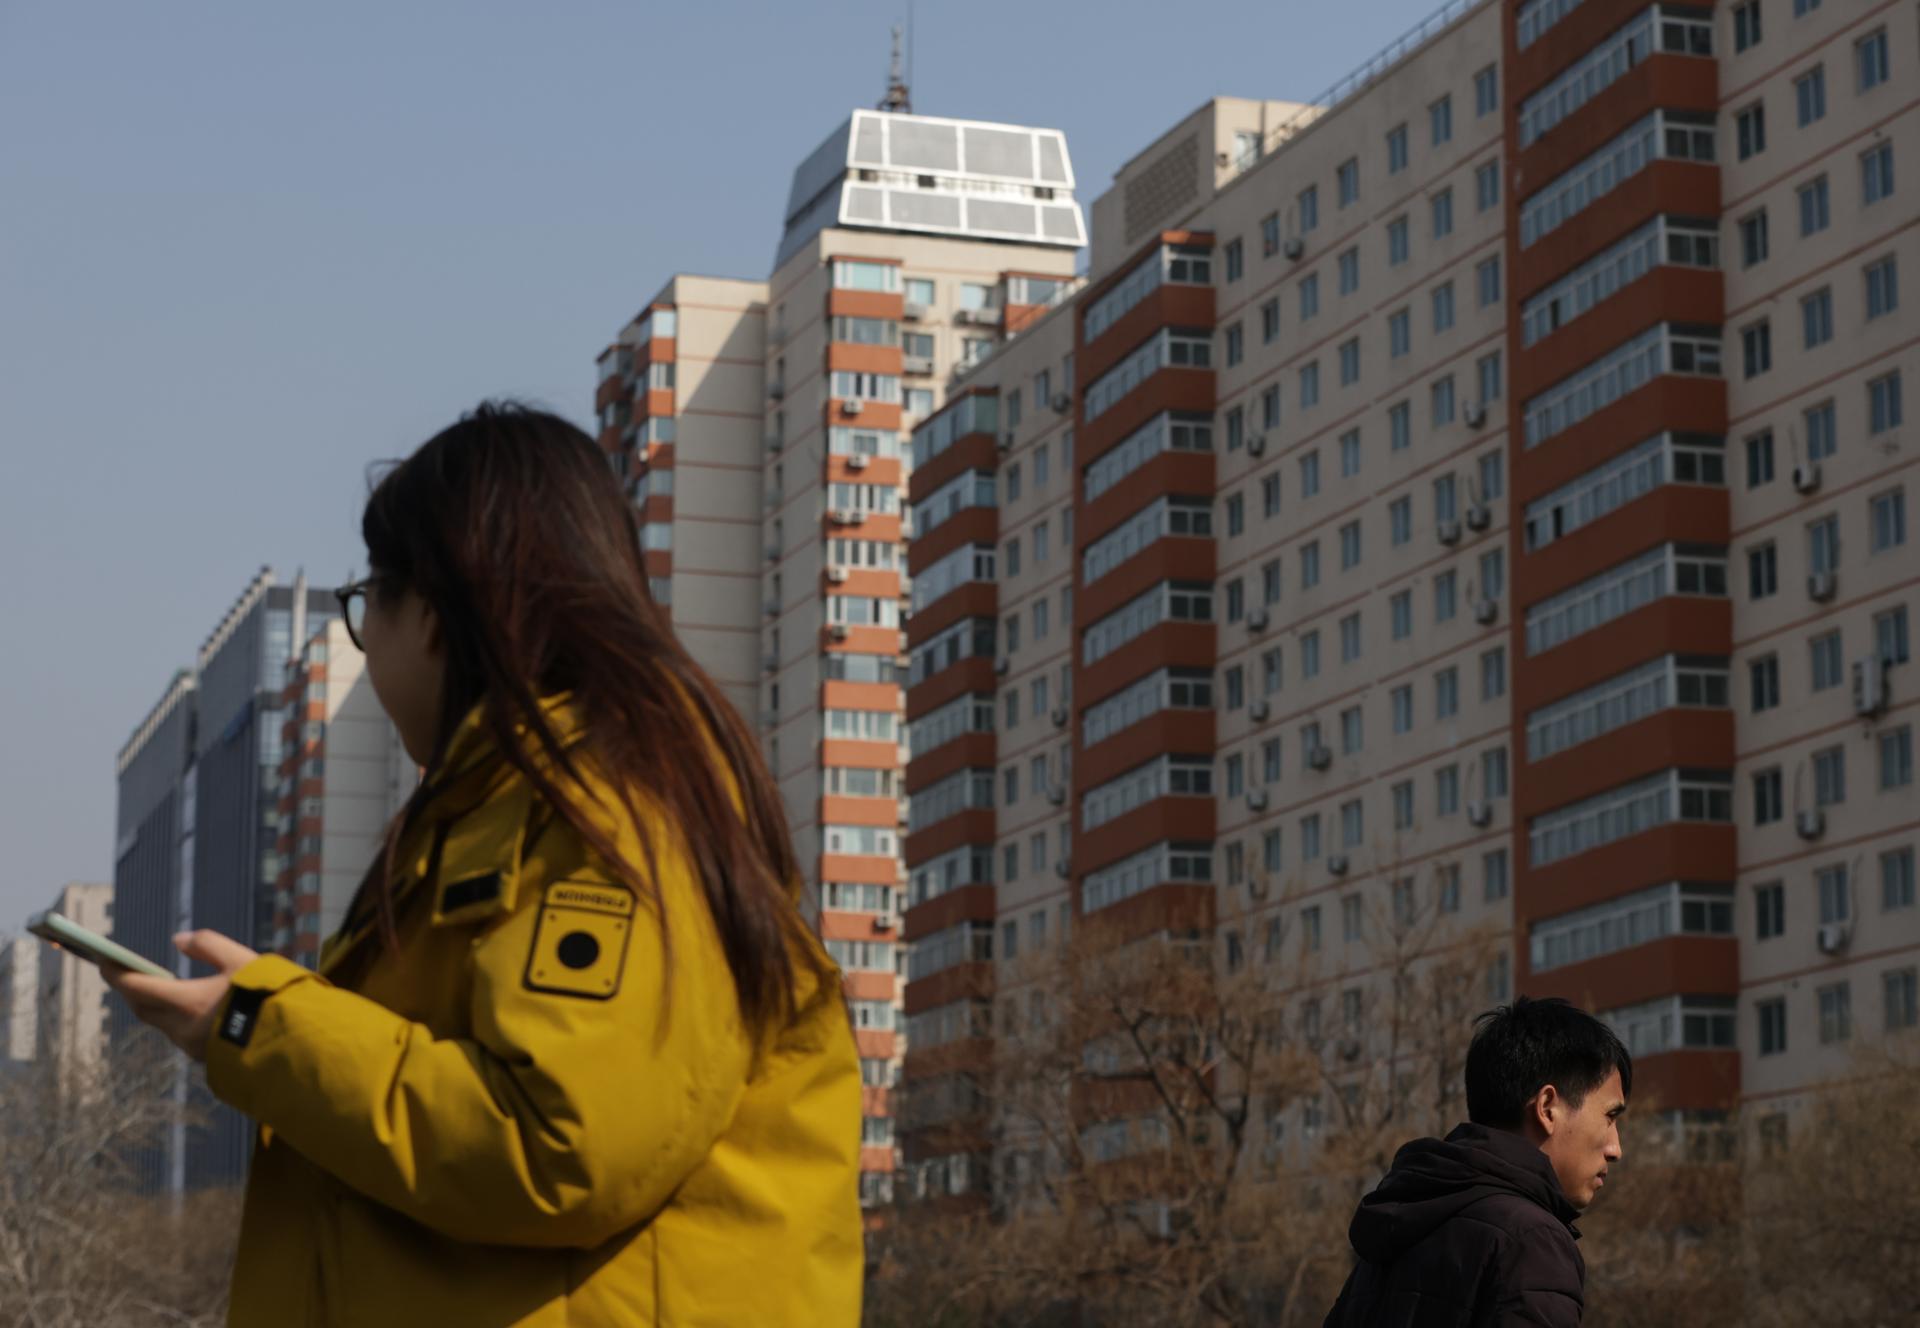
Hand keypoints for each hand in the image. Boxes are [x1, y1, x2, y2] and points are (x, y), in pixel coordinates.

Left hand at [103, 930, 259, 1062]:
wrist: (292, 1043)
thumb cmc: (267, 996)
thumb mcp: (242, 960)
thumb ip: (209, 945)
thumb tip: (178, 940)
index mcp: (186, 1001)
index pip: (135, 987)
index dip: (116, 972)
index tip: (103, 960)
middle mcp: (181, 1027)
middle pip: (142, 1008)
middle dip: (131, 990)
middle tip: (125, 973)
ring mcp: (191, 1046)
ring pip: (161, 1023)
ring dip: (154, 1006)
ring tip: (158, 988)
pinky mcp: (204, 1057)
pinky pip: (179, 1034)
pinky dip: (175, 1019)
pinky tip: (189, 1010)